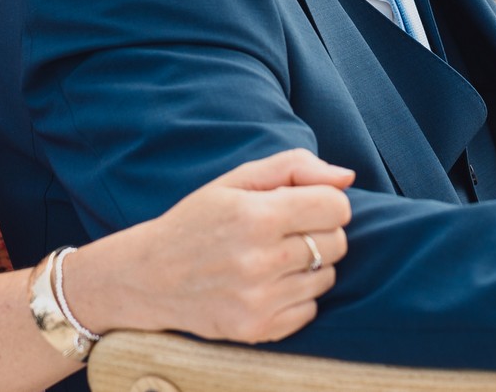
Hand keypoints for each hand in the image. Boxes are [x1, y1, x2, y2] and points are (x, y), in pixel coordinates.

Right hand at [69, 149, 353, 343]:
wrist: (148, 276)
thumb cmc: (197, 220)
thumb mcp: (236, 180)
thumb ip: (294, 167)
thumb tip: (347, 178)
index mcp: (257, 215)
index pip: (336, 207)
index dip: (326, 202)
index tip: (305, 205)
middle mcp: (260, 260)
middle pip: (336, 243)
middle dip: (320, 232)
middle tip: (287, 231)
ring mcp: (259, 300)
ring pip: (327, 277)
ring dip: (310, 265)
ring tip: (274, 258)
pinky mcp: (258, 328)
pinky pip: (310, 310)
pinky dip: (297, 297)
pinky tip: (268, 284)